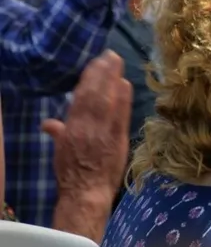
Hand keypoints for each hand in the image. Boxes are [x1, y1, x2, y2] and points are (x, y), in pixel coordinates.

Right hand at [42, 51, 132, 201]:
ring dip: (113, 78)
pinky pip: (121, 113)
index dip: (89, 78)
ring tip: (118, 62)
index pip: (80, 96)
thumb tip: (49, 123)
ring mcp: (104, 130)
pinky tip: (126, 84)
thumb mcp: (59, 150)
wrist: (86, 191)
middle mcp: (87, 125)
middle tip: (110, 54)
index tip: (95, 62)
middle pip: (95, 93)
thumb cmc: (71, 172)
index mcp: (72, 126)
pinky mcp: (119, 138)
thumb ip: (57, 132)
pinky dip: (123, 97)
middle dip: (102, 72)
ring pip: (108, 99)